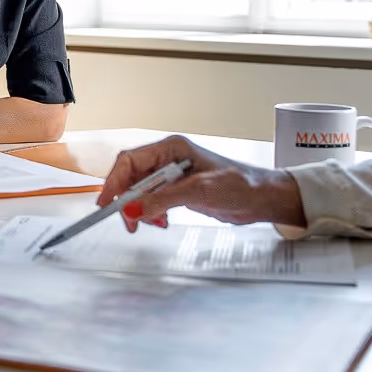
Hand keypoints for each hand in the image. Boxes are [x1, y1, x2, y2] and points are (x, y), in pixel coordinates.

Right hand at [96, 135, 304, 230]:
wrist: (262, 198)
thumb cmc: (241, 184)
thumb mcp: (199, 191)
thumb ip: (163, 200)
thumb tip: (132, 208)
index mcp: (171, 148)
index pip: (130, 161)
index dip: (115, 182)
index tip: (108, 204)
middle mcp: (168, 159)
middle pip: (131, 176)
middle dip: (126, 199)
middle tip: (128, 221)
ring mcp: (172, 176)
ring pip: (139, 191)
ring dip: (139, 209)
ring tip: (150, 223)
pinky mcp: (178, 191)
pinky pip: (152, 201)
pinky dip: (150, 213)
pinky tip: (161, 221)